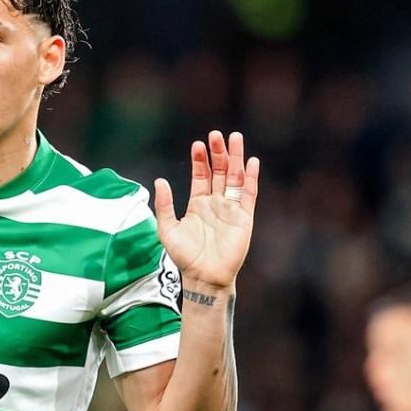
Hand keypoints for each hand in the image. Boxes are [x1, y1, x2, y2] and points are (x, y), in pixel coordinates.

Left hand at [154, 131, 259, 289]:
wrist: (204, 276)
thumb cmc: (185, 256)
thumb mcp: (167, 229)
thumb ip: (164, 205)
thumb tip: (159, 181)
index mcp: (198, 204)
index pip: (201, 176)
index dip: (200, 160)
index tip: (197, 144)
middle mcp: (215, 203)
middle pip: (219, 171)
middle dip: (218, 153)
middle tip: (216, 135)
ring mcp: (231, 208)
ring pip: (234, 177)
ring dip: (235, 159)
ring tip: (234, 138)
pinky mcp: (244, 217)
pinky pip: (248, 193)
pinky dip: (250, 177)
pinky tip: (251, 161)